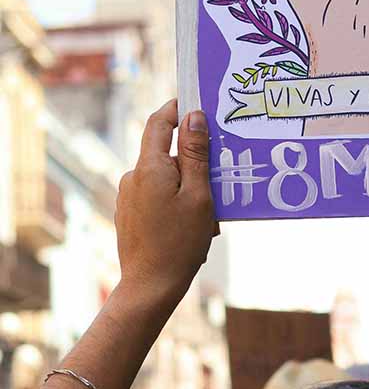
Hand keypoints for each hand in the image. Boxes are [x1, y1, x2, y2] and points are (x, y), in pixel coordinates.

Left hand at [115, 101, 216, 305]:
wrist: (150, 286)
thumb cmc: (179, 243)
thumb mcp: (198, 195)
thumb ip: (195, 154)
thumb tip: (194, 117)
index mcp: (149, 167)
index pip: (160, 122)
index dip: (178, 108)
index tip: (198, 102)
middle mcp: (133, 176)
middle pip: (166, 154)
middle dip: (194, 163)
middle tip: (220, 181)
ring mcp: (128, 196)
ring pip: (165, 178)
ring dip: (189, 189)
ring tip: (208, 218)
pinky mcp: (130, 214)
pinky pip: (157, 197)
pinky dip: (177, 203)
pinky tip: (193, 228)